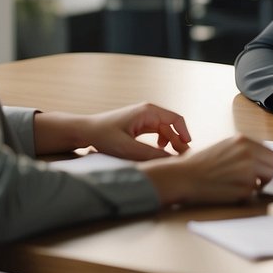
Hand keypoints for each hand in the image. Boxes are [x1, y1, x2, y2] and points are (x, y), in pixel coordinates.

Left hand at [78, 102, 192, 160]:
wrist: (85, 131)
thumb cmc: (103, 136)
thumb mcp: (127, 148)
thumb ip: (150, 154)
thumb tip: (171, 160)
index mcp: (148, 112)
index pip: (176, 119)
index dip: (184, 134)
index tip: (187, 150)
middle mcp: (148, 112)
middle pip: (172, 126)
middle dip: (178, 141)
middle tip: (181, 159)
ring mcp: (144, 118)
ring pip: (165, 131)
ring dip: (170, 143)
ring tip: (171, 158)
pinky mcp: (139, 125)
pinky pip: (157, 133)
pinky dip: (161, 142)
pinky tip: (158, 152)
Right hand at [141, 135, 272, 205]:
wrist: (184, 176)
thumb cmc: (199, 163)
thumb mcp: (224, 147)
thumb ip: (244, 151)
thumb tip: (261, 159)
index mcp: (244, 141)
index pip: (271, 152)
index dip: (270, 163)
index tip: (269, 168)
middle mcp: (249, 154)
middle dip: (269, 174)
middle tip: (260, 180)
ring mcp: (249, 171)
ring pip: (266, 179)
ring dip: (258, 183)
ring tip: (238, 184)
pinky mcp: (245, 189)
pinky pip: (253, 192)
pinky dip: (245, 194)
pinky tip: (229, 190)